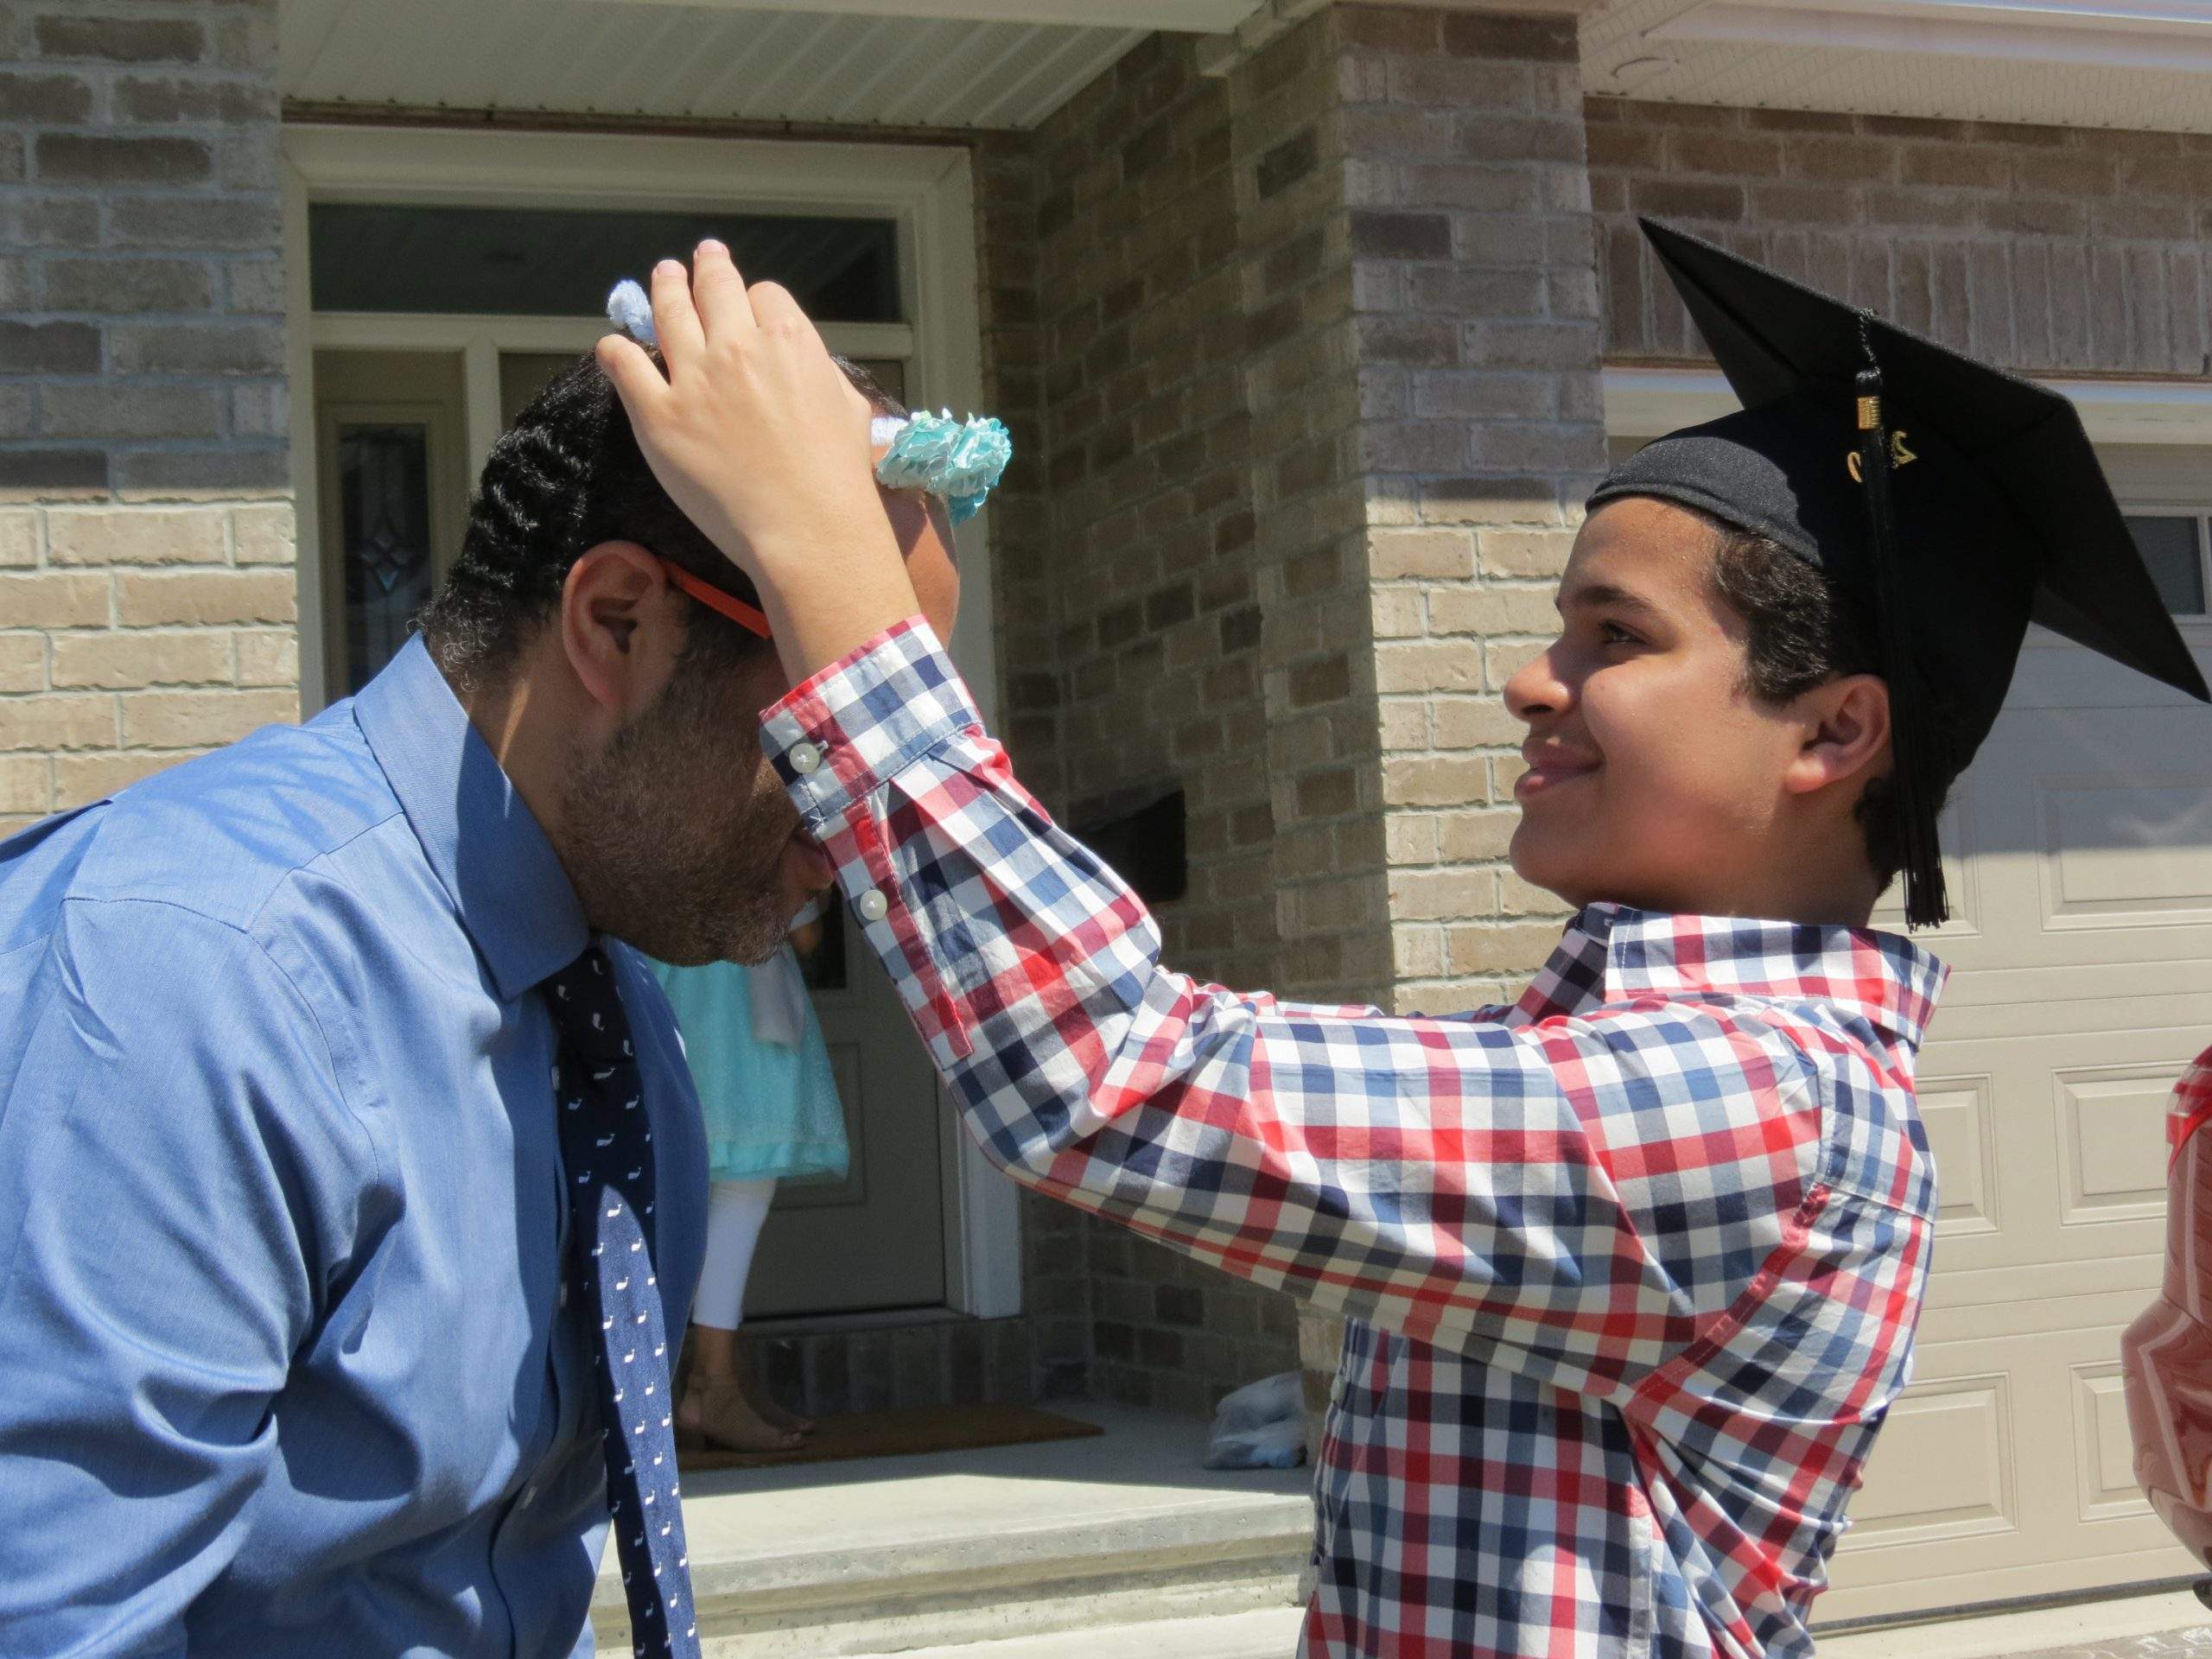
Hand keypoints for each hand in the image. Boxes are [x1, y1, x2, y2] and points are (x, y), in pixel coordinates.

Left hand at [597, 242, 919, 678]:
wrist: (807, 528)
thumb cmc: (840, 476)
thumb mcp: (850, 406)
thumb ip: (820, 373)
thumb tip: (803, 366)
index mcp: (789, 338)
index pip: (764, 294)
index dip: (757, 301)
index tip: (753, 313)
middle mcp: (737, 345)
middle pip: (713, 286)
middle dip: (706, 268)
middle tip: (698, 261)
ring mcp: (693, 377)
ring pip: (667, 311)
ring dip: (663, 288)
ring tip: (662, 276)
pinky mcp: (657, 414)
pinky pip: (623, 363)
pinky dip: (617, 349)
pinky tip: (615, 347)